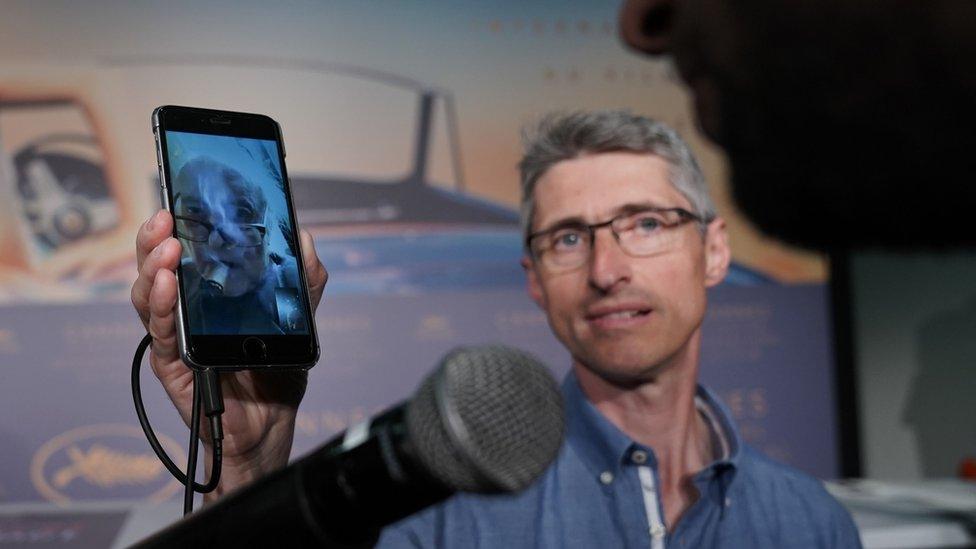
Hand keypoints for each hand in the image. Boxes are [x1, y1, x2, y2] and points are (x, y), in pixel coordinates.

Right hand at [131, 209, 327, 498]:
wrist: (273, 424)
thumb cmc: (277, 370)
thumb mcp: (297, 317)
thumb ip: (302, 278)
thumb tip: (302, 235)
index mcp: (210, 294)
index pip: (186, 252)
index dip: (178, 226)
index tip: (180, 199)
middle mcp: (187, 310)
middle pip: (156, 267)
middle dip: (155, 239)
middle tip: (165, 216)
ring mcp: (177, 336)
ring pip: (148, 295)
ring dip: (153, 268)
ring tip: (167, 247)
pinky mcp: (174, 364)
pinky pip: (161, 332)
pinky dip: (161, 306)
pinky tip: (166, 285)